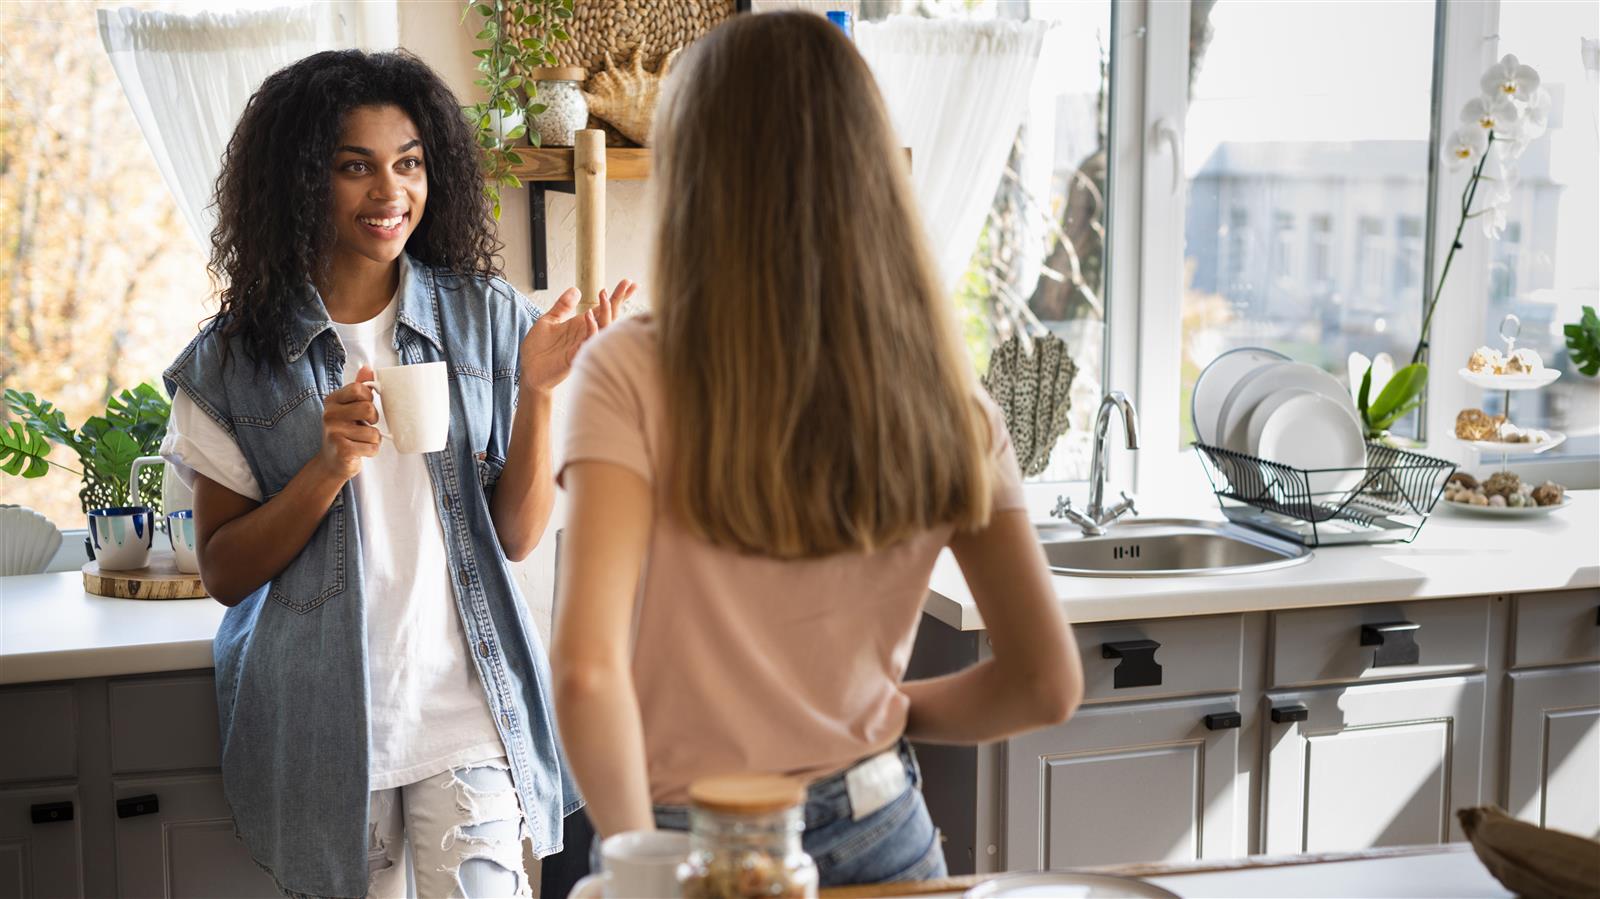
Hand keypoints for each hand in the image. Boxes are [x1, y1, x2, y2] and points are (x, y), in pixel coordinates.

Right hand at [313, 364, 380, 482]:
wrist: (332, 462)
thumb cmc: (344, 431)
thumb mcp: (349, 407)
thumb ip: (359, 388)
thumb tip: (367, 367)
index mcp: (332, 401)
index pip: (359, 389)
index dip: (369, 399)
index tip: (364, 407)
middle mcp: (329, 415)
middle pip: (368, 408)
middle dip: (373, 419)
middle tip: (365, 425)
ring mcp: (334, 433)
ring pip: (374, 432)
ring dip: (373, 439)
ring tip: (360, 441)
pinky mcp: (342, 450)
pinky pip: (372, 447)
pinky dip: (371, 451)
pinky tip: (359, 451)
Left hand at [519, 279, 637, 392]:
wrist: (529, 370)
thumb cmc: (538, 349)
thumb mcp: (548, 320)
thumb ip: (562, 306)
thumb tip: (576, 290)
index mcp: (580, 325)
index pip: (603, 309)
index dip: (616, 296)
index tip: (628, 283)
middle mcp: (585, 334)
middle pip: (609, 316)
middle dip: (618, 300)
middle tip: (626, 284)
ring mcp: (583, 344)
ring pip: (604, 328)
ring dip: (606, 312)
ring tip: (605, 296)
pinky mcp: (576, 355)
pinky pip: (589, 342)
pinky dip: (591, 329)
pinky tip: (588, 315)